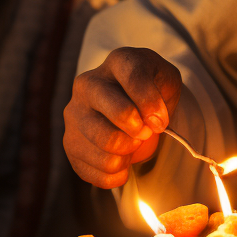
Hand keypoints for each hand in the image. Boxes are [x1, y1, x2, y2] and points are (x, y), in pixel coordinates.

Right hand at [63, 46, 182, 188]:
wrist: (131, 104)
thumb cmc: (151, 90)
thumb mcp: (166, 81)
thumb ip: (162, 96)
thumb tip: (153, 124)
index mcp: (117, 62)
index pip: (134, 78)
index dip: (151, 105)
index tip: (160, 121)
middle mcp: (87, 84)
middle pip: (119, 114)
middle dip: (140, 132)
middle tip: (145, 135)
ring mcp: (74, 114)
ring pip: (106, 146)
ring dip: (128, 155)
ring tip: (131, 147)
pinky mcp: (70, 143)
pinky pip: (94, 171)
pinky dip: (115, 175)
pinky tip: (121, 163)